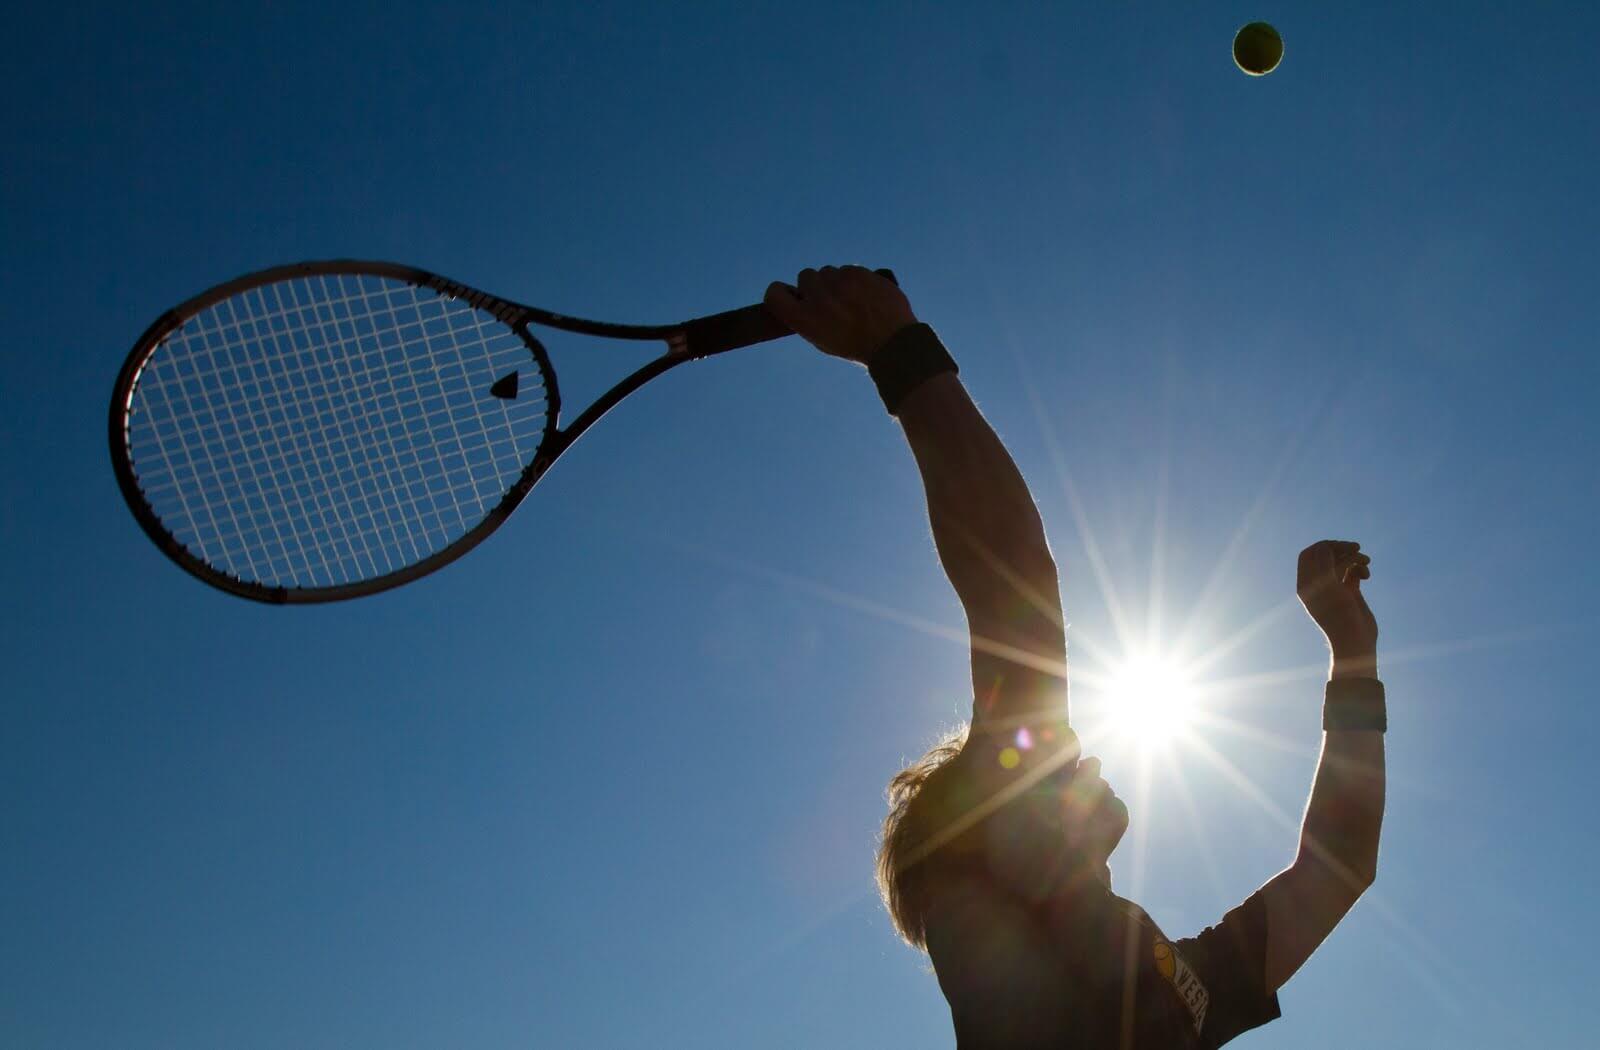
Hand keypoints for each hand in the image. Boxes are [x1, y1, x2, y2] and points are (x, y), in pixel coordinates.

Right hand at [763, 265, 916, 365]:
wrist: (892, 342)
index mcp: (803, 318)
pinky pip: (850, 269)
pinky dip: (856, 279)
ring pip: (829, 271)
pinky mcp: (859, 272)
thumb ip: (806, 317)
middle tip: (831, 301)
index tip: (791, 296)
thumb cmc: (855, 346)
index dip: (780, 292)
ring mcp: (839, 282)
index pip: (774, 292)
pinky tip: (866, 295)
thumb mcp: (821, 340)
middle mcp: (817, 297)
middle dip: (816, 286)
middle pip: (805, 276)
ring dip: (836, 282)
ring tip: (853, 301)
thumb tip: (802, 298)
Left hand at [1297, 540, 1378, 674]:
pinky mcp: (1349, 592)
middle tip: (1357, 548)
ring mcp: (1334, 587)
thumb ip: (1323, 564)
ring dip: (1354, 558)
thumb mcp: (1328, 587)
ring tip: (1366, 561)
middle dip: (1342, 550)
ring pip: (1342, 562)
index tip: (1341, 546)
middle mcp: (1318, 584)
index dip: (1324, 546)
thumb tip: (1324, 545)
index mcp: (1306, 583)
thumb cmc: (1338, 615)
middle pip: (1326, 556)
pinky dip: (1360, 569)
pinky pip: (1353, 572)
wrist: (1355, 641)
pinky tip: (1367, 576)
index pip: (1309, 555)